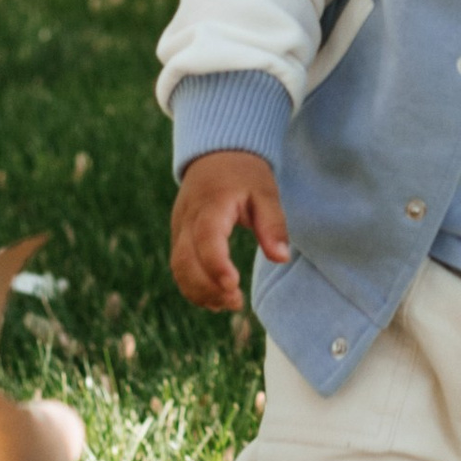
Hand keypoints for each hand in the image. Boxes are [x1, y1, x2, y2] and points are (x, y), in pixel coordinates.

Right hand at [171, 149, 291, 310]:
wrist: (216, 156)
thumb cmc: (244, 174)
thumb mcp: (265, 192)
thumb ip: (273, 224)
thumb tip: (281, 257)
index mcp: (211, 204)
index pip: (206, 238)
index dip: (216, 264)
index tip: (234, 285)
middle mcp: (188, 219)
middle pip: (186, 260)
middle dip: (208, 287)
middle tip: (237, 302)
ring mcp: (179, 229)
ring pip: (178, 268)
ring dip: (199, 292)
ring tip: (229, 304)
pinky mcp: (178, 237)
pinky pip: (179, 267)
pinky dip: (193, 287)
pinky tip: (215, 299)